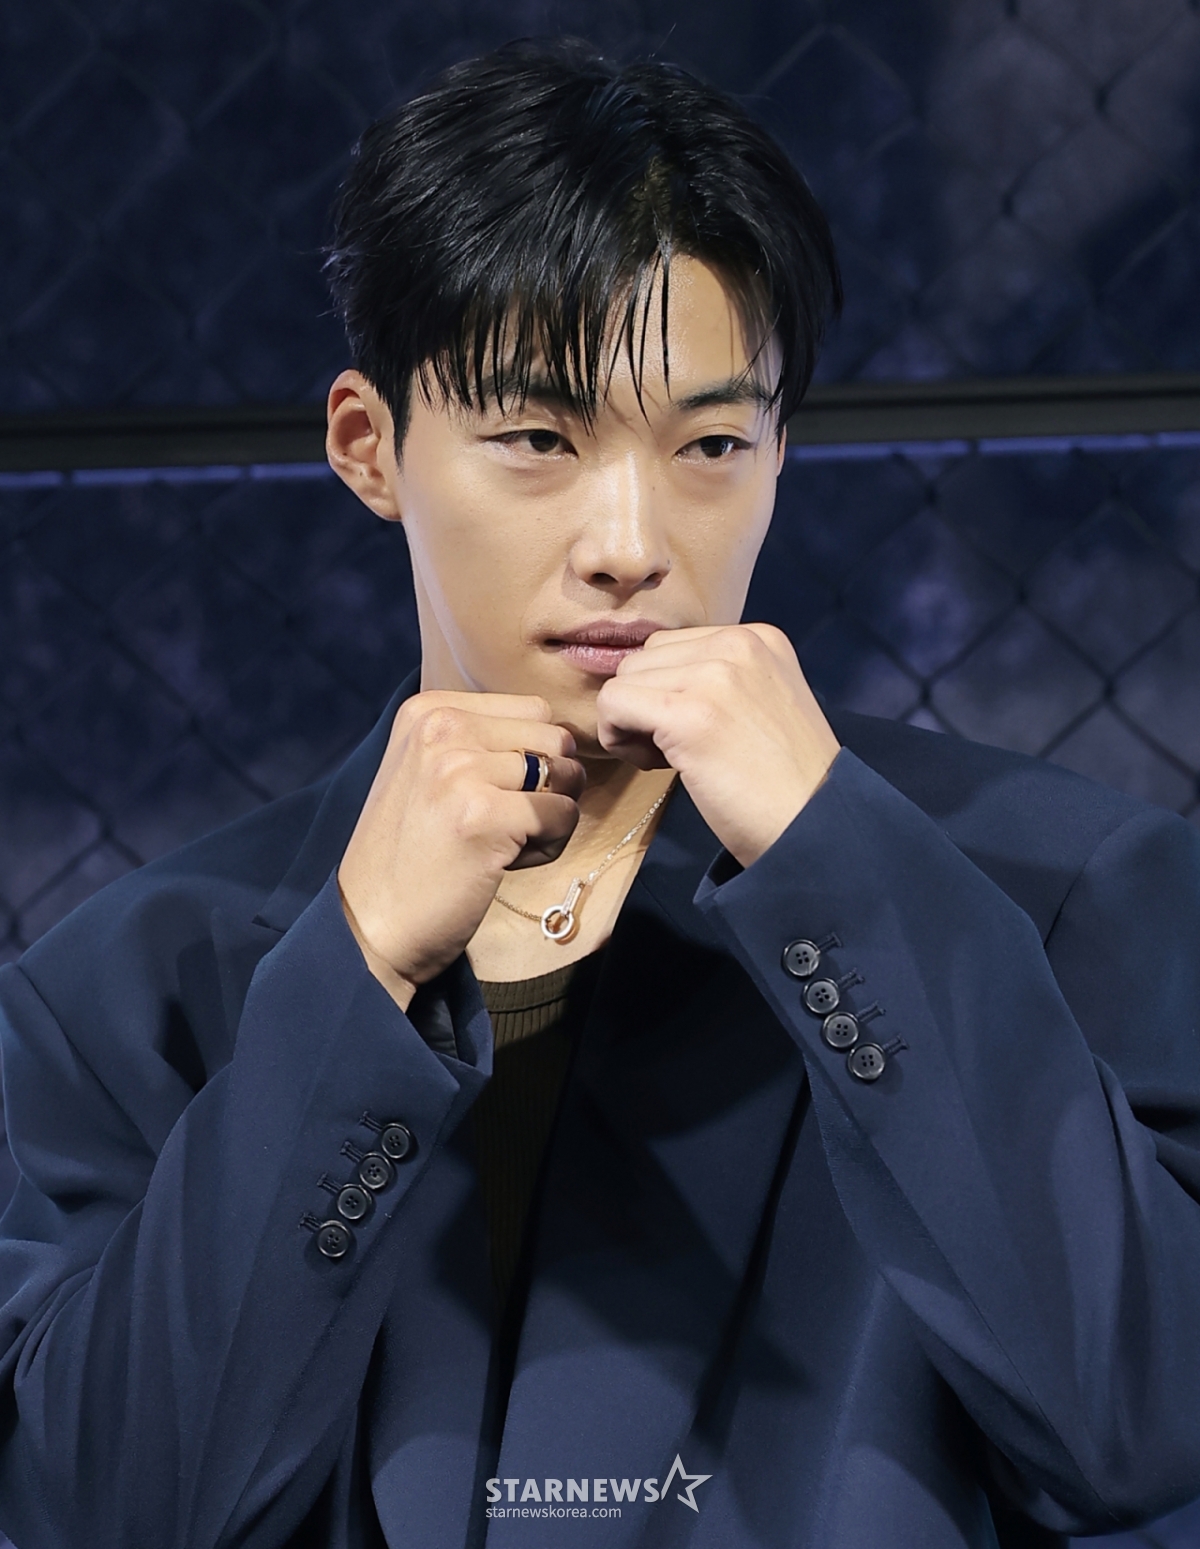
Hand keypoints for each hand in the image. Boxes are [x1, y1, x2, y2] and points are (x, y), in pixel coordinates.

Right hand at [337, 692, 583, 1006]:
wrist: (372, 924)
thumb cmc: (413, 853)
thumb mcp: (430, 769)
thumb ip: (485, 741)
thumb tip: (568, 736)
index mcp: (429, 709)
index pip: (534, 710)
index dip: (533, 757)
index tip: (489, 796)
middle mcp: (442, 727)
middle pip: (555, 739)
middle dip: (548, 786)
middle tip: (503, 825)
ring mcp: (460, 769)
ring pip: (566, 776)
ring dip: (550, 818)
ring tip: (504, 843)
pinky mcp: (482, 815)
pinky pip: (564, 815)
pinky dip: (550, 846)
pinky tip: (505, 863)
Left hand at [594, 624, 839, 867]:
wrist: (812, 827)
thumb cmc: (783, 783)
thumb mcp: (762, 703)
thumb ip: (716, 680)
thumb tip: (644, 682)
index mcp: (758, 638)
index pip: (673, 646)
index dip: (669, 692)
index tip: (695, 733)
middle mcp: (738, 643)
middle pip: (644, 659)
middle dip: (647, 704)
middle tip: (680, 751)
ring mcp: (714, 675)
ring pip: (624, 679)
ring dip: (632, 723)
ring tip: (673, 759)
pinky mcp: (688, 713)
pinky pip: (612, 705)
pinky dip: (619, 738)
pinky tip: (658, 765)